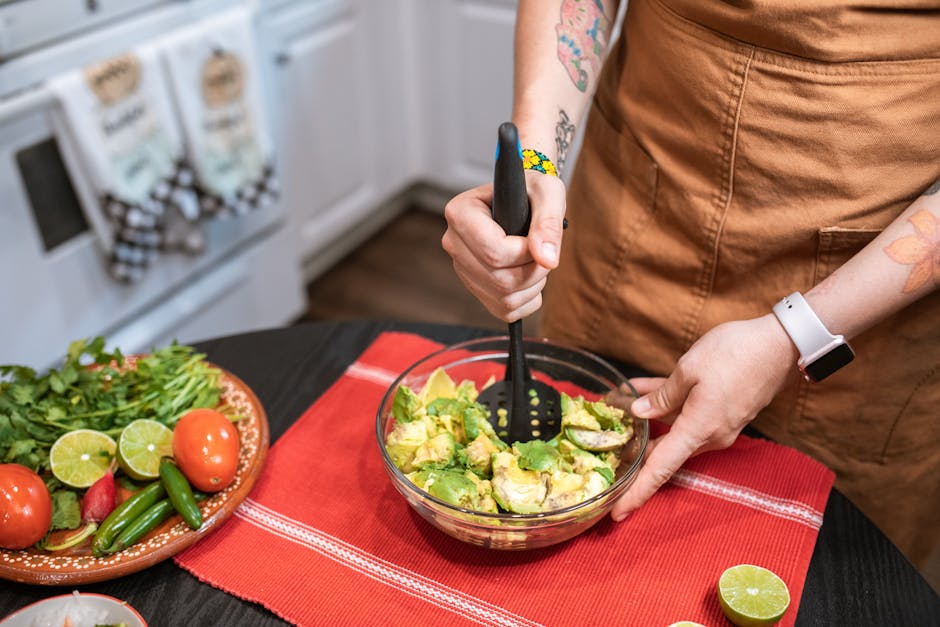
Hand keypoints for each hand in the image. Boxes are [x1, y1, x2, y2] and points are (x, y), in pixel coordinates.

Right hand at [442, 172, 565, 321]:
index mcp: (461, 214)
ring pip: (504, 298)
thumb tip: (547, 259)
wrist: (524, 201)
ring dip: (533, 284)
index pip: (493, 251)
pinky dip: (528, 299)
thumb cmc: (532, 192)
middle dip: (534, 270)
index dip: (525, 252)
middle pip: (499, 279)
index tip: (537, 238)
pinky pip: (506, 311)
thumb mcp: (547, 193)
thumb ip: (548, 222)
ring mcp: (462, 269)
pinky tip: (528, 274)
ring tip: (535, 259)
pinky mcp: (476, 290)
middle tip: (543, 249)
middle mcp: (454, 243)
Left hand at [611, 314, 798, 519]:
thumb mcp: (689, 369)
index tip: (617, 514)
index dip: (637, 492)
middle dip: (635, 455)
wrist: (783, 344)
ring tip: (616, 408)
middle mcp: (710, 436)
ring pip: (674, 430)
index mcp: (698, 430)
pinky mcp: (724, 411)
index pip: (661, 470)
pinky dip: (667, 404)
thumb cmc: (736, 353)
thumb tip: (641, 412)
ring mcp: (719, 425)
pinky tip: (641, 389)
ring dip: (648, 422)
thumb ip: (663, 395)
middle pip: (665, 453)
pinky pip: (688, 414)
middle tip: (607, 460)